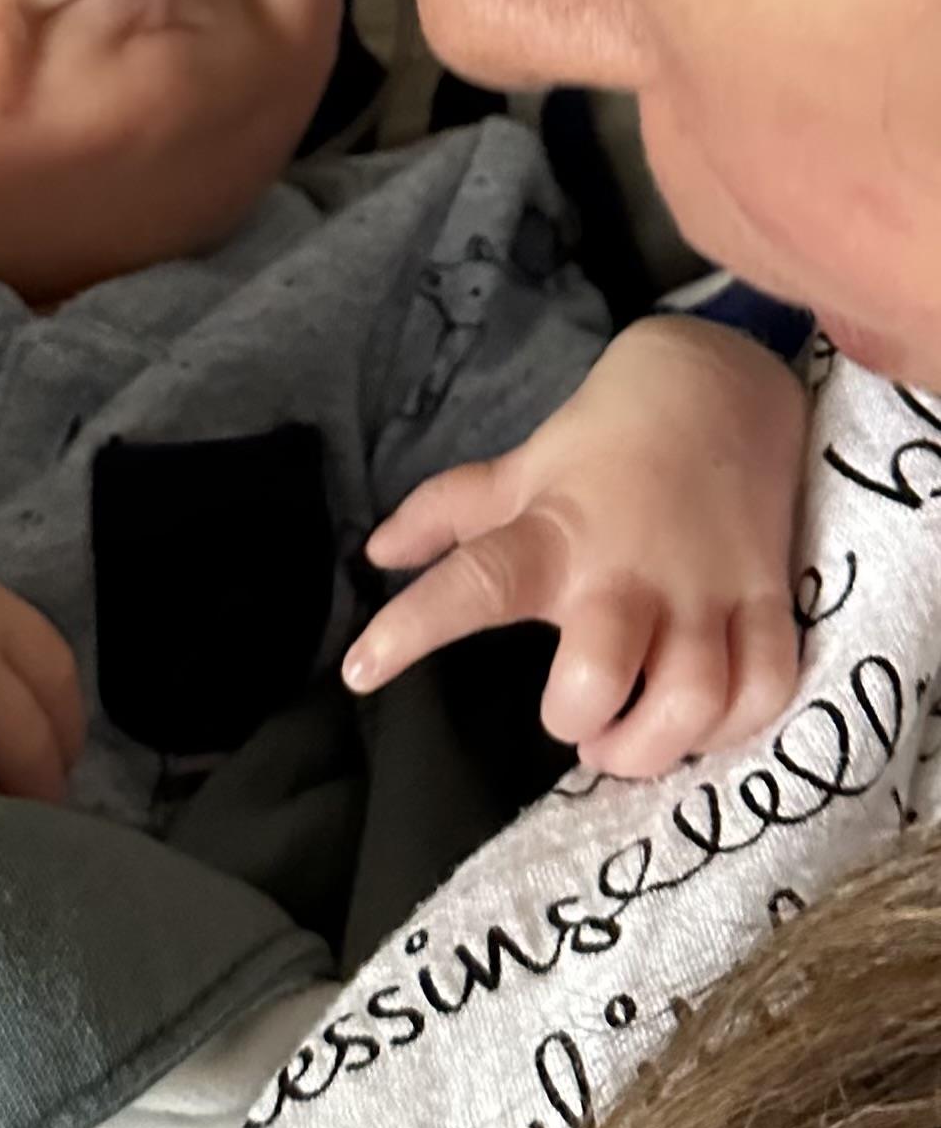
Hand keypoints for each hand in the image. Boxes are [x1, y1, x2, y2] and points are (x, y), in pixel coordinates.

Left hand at [342, 316, 805, 777]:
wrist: (722, 384)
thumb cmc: (607, 437)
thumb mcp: (519, 470)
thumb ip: (446, 515)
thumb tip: (375, 554)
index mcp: (554, 535)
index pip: (473, 582)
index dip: (410, 630)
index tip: (359, 671)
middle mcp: (626, 571)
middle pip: (596, 674)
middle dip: (577, 717)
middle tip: (571, 718)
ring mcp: (704, 589)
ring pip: (690, 700)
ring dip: (654, 744)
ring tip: (624, 737)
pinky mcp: (768, 599)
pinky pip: (765, 688)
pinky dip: (736, 726)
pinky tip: (702, 722)